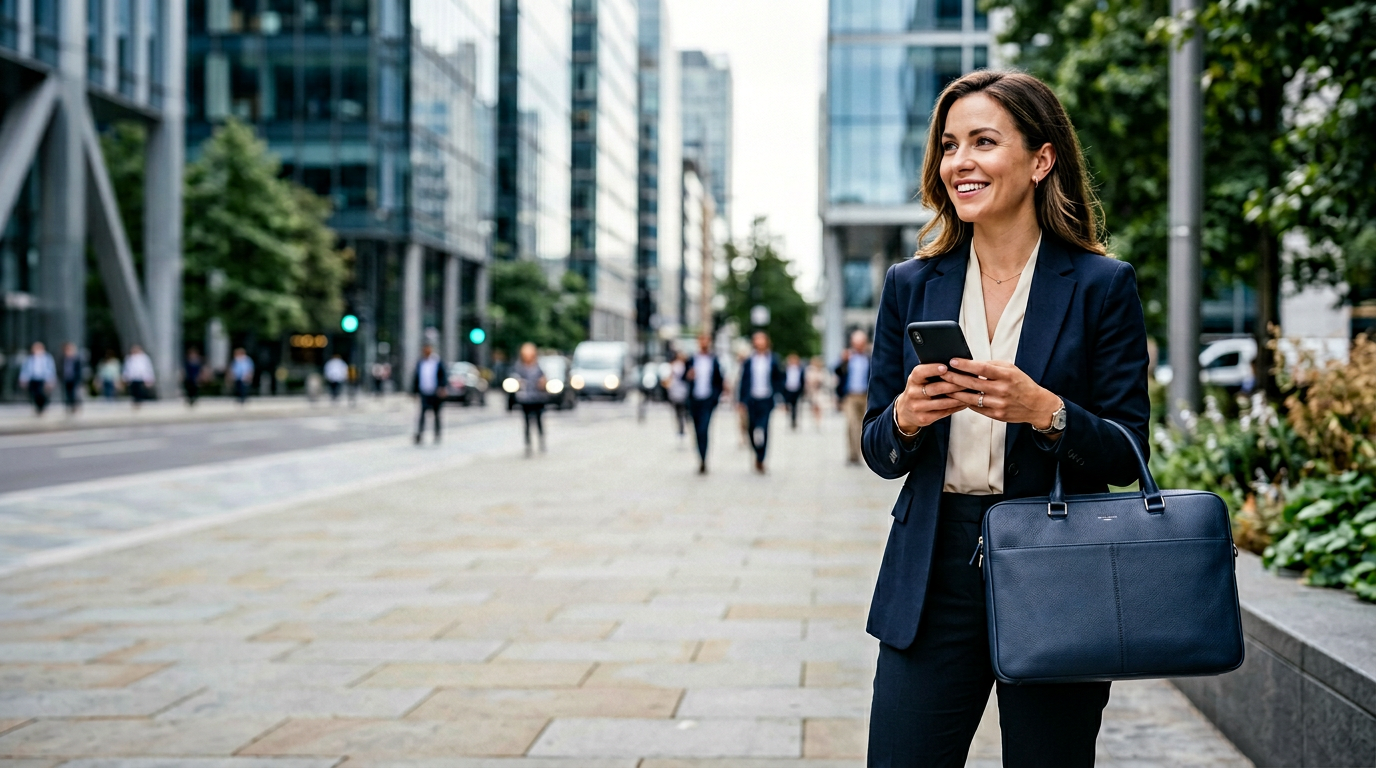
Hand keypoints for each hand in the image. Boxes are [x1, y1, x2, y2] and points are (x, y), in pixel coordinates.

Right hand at [894, 363, 968, 433]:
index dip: (932, 369)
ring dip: (959, 397)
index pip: (920, 372)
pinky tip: (965, 402)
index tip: (945, 367)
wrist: (905, 410)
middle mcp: (913, 393)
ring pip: (942, 402)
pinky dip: (956, 407)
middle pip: (935, 388)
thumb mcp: (919, 380)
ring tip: (971, 392)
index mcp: (912, 380)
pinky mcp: (924, 418)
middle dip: (954, 384)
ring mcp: (917, 407)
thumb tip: (955, 366)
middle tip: (968, 381)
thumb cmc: (918, 390)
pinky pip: (944, 412)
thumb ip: (932, 373)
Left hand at [940, 359, 1060, 428]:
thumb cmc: (1021, 383)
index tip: (953, 361)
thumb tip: (971, 363)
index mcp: (1007, 375)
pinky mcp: (996, 415)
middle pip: (973, 384)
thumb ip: (992, 366)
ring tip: (944, 386)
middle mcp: (1002, 390)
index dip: (966, 365)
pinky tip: (955, 397)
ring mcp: (999, 404)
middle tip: (941, 373)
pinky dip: (965, 402)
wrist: (1036, 405)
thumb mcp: (1011, 369)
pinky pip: (976, 408)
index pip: (982, 368)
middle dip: (955, 378)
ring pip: (971, 398)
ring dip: (956, 392)